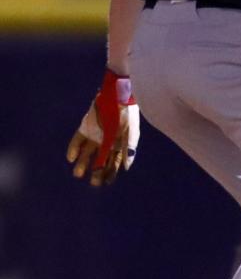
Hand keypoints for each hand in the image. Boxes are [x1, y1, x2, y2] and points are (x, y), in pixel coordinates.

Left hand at [66, 70, 139, 185]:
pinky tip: (71, 158)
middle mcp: (106, 142)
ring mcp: (95, 135)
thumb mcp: (131, 132)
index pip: (113, 162)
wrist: (118, 95)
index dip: (109, 173)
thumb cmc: (128, 114)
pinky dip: (73, 149)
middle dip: (95, 172)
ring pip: (87, 153)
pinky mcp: (85, 127)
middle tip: (92, 182)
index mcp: (119, 144)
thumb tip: (127, 167)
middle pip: (99, 160)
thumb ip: (128, 148)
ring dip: (82, 163)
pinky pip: (77, 140)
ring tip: (77, 174)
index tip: (105, 183)